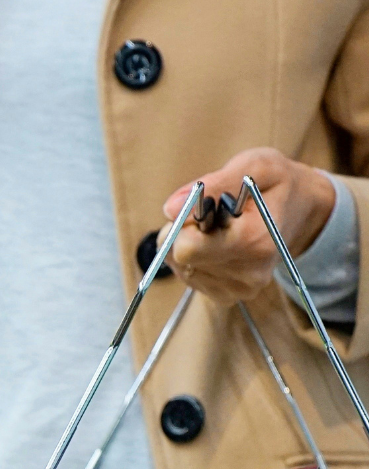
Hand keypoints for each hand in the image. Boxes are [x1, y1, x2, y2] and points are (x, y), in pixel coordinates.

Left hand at [159, 148, 334, 303]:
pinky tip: (217, 245)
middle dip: (184, 232)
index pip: (187, 247)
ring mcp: (238, 289)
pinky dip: (194, 258)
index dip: (185, 223)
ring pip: (180, 267)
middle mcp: (248, 273)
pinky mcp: (228, 296)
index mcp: (255, 241)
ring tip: (218, 229)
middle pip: (179, 258)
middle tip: (211, 216)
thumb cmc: (276, 183)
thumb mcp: (254, 166)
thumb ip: (214, 184)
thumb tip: (170, 208)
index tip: (204, 207)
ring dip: (189, 244)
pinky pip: (189, 276)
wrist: (302, 210)